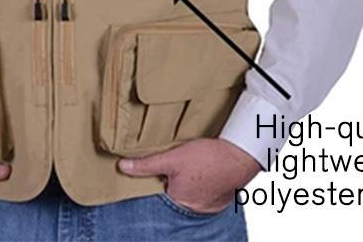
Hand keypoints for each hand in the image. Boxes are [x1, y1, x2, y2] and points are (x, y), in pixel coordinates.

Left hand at [118, 138, 260, 213]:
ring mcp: (208, 204)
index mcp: (178, 199)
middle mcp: (193, 207)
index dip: (159, 178)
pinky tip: (205, 169)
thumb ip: (147, 164)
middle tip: (182, 163)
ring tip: (194, 164)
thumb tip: (123, 166)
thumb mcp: (172, 157)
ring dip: (190, 180)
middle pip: (175, 190)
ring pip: (191, 191)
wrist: (240, 155)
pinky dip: (204, 182)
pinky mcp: (220, 198)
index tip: (162, 168)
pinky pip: (206, 191)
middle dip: (175, 178)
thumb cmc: (208, 157)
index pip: (160, 190)